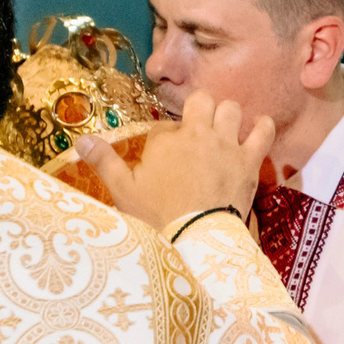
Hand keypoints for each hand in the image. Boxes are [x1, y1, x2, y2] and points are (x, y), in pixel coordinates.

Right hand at [77, 90, 273, 234]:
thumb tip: (80, 140)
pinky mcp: (249, 161)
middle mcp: (198, 134)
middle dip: (198, 112)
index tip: (165, 159)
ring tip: (223, 133)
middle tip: (196, 133)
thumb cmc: (156, 218)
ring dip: (227, 117)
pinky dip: (262, 127)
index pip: (165, 125)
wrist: (195, 243)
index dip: (165, 139)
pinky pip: (263, 131)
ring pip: (231, 109)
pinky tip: (258, 129)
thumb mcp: (122, 191)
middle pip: (201, 101)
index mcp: (166, 139)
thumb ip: (104, 161)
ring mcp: (226, 145)